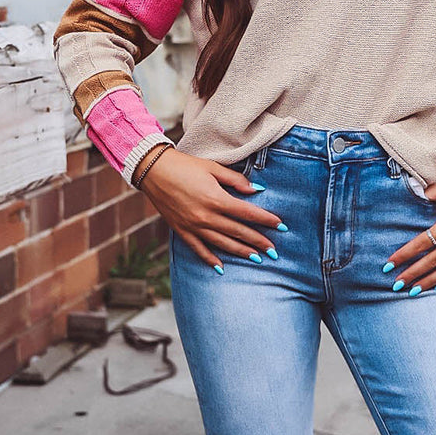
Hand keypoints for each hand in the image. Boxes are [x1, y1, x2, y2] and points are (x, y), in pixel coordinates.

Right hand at [137, 147, 284, 268]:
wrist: (154, 170)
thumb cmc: (185, 166)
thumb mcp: (213, 168)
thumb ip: (236, 180)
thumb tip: (257, 190)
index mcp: (216, 199)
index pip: (248, 213)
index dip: (266, 220)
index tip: (281, 226)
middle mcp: (206, 216)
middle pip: (239, 232)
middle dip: (259, 242)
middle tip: (274, 251)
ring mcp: (194, 226)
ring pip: (223, 244)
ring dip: (241, 252)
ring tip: (257, 259)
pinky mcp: (182, 230)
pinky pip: (199, 249)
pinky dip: (210, 259)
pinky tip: (221, 268)